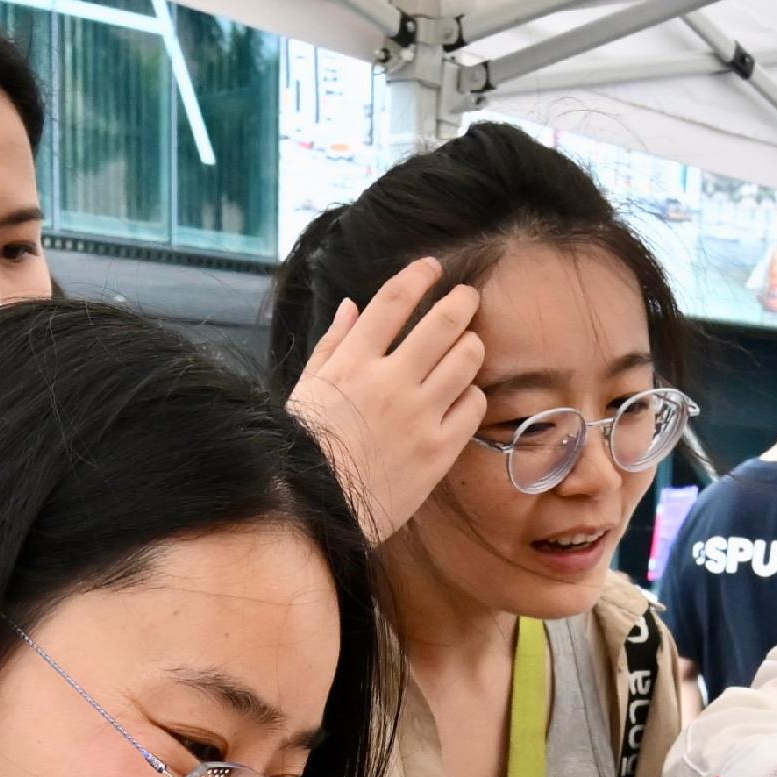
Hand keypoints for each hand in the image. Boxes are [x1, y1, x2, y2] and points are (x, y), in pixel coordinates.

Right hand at [286, 256, 485, 539]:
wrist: (313, 509)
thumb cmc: (305, 450)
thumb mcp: (307, 389)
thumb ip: (333, 345)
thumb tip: (353, 306)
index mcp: (352, 362)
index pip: (393, 302)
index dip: (419, 277)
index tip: (433, 267)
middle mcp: (389, 381)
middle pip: (442, 322)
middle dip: (461, 303)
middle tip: (468, 299)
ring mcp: (418, 415)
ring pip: (466, 358)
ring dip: (471, 346)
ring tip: (469, 347)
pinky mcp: (438, 450)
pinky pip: (472, 406)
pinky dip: (472, 395)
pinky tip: (463, 396)